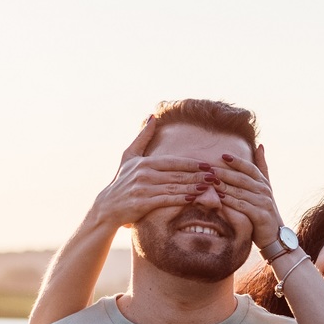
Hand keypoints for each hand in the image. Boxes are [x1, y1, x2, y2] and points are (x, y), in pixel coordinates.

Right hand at [90, 115, 210, 227]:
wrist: (107, 206)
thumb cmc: (121, 181)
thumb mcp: (129, 156)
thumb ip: (143, 137)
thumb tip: (153, 116)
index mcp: (144, 162)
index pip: (173, 161)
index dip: (192, 163)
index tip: (208, 164)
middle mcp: (144, 174)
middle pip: (177, 174)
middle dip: (198, 175)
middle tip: (215, 176)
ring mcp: (143, 189)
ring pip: (174, 186)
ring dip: (193, 186)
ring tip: (209, 186)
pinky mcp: (143, 203)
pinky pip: (166, 200)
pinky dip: (181, 199)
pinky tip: (193, 198)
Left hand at [207, 144, 284, 247]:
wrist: (274, 235)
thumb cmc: (264, 209)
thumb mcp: (265, 187)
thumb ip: (262, 167)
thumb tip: (260, 145)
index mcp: (264, 183)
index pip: (250, 168)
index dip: (237, 161)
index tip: (223, 155)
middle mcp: (265, 191)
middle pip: (242, 178)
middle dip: (225, 173)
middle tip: (209, 168)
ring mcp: (264, 203)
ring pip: (240, 191)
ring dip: (224, 186)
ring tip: (210, 181)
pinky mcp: (261, 215)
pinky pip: (242, 206)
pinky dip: (230, 201)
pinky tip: (218, 198)